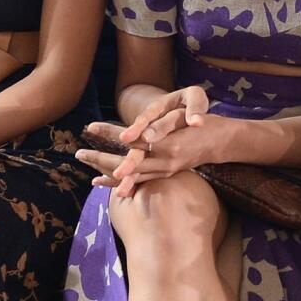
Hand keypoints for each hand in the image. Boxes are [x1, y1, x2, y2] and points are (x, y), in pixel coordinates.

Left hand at [76, 86, 213, 195]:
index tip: (90, 128)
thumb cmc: (203, 123)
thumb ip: (164, 127)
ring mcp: (164, 170)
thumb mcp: (186, 117)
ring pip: (129, 175)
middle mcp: (163, 161)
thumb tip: (142, 134)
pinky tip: (101, 182)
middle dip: (100, 158)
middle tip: (78, 154)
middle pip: (124, 163)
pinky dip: (119, 182)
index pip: (131, 140)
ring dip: (105, 172)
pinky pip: (139, 182)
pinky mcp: (165, 174)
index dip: (110, 134)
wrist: (222, 142)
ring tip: (86, 168)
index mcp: (166, 145)